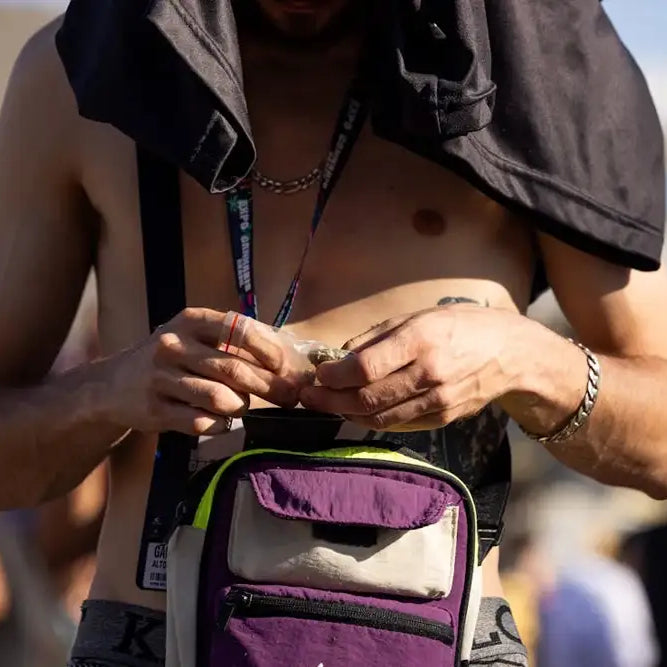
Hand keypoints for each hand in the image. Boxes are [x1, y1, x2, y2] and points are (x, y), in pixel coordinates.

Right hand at [98, 308, 297, 435]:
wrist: (112, 384)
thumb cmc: (170, 358)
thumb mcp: (196, 337)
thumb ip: (235, 342)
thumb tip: (285, 358)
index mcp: (191, 321)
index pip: (239, 330)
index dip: (268, 350)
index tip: (285, 366)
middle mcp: (174, 344)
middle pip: (233, 369)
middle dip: (268, 386)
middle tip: (289, 398)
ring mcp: (160, 377)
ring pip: (219, 398)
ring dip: (240, 406)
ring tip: (241, 406)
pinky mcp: (154, 409)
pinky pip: (201, 422)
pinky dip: (219, 424)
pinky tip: (220, 421)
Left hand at [299, 304, 523, 430]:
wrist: (511, 354)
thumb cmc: (461, 326)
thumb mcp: (418, 316)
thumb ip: (376, 337)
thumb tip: (339, 356)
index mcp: (420, 340)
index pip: (365, 368)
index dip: (334, 375)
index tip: (318, 374)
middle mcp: (428, 374)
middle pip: (367, 398)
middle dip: (330, 400)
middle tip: (308, 397)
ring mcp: (437, 401)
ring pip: (379, 418)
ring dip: (345, 414)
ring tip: (325, 406)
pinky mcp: (442, 419)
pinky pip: (397, 424)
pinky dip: (371, 420)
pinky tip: (354, 413)